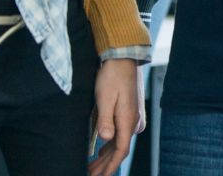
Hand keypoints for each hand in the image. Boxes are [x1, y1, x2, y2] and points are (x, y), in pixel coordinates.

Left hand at [88, 58, 140, 175]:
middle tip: (89, 175)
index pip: (120, 151)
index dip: (110, 167)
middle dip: (105, 166)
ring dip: (106, 157)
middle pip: (119, 150)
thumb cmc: (112, 76)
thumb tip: (106, 139)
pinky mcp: (128, 112)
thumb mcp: (105, 97)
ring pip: (119, 143)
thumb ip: (105, 120)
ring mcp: (131, 117)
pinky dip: (109, 146)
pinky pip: (120, 135)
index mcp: (128, 120)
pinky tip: (101, 151)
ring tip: (92, 167)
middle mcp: (133, 121)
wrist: (123, 58)